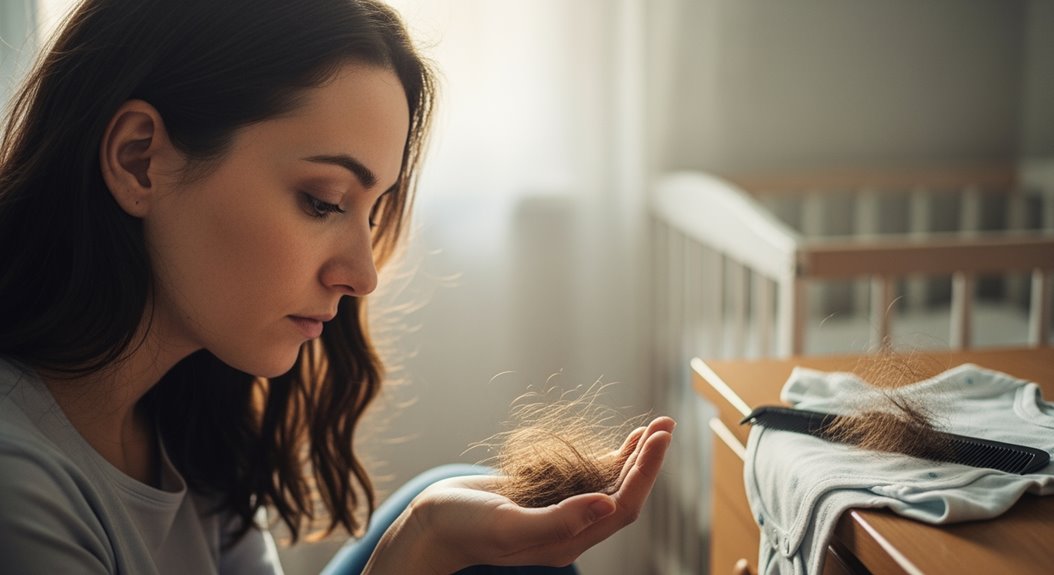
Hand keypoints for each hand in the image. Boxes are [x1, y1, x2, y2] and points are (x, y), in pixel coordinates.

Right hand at [387, 416, 674, 572]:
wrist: (431, 525)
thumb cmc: (463, 527)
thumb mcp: (508, 525)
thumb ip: (558, 519)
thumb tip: (607, 505)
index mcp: (568, 540)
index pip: (621, 506)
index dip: (644, 473)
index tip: (658, 438)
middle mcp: (570, 528)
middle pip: (623, 494)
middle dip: (647, 461)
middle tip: (666, 426)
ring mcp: (559, 512)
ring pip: (609, 485)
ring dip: (632, 457)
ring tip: (654, 429)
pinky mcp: (546, 497)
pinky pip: (587, 477)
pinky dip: (606, 458)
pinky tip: (619, 443)